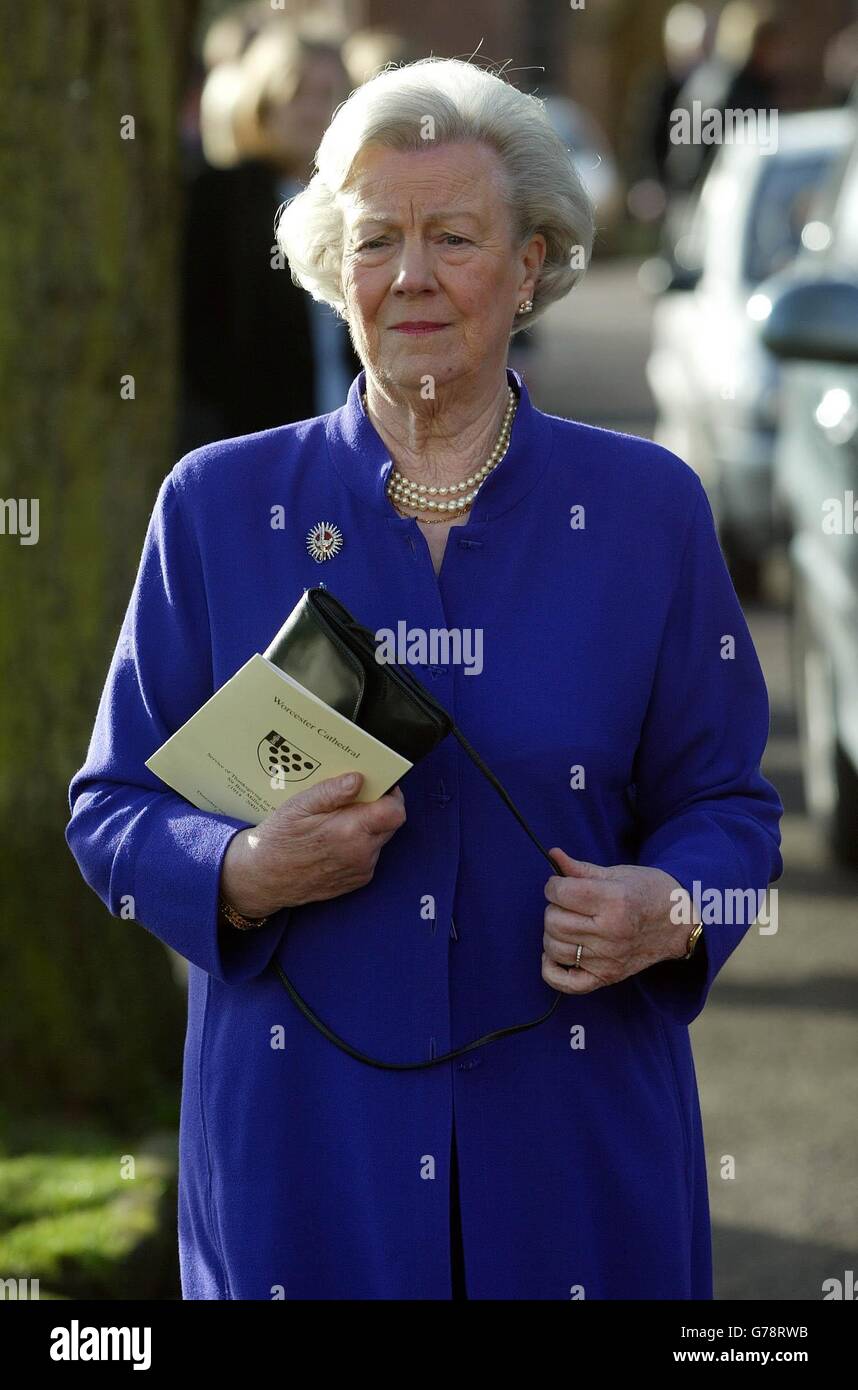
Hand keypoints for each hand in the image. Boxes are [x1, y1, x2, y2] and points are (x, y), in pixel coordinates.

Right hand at [220, 773, 406, 917]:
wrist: (263, 878)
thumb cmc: (279, 839)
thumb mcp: (300, 806)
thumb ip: (332, 792)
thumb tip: (359, 779)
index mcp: (351, 832)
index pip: (395, 811)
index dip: (392, 795)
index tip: (379, 785)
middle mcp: (361, 854)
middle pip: (390, 824)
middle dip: (377, 808)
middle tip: (353, 799)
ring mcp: (361, 870)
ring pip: (379, 839)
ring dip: (367, 827)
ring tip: (337, 821)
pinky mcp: (357, 881)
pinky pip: (369, 855)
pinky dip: (359, 844)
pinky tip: (335, 840)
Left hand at [541, 848, 693, 994]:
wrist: (680, 923)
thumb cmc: (649, 892)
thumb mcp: (618, 874)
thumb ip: (581, 869)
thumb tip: (553, 855)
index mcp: (614, 901)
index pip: (561, 893)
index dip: (554, 885)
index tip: (561, 884)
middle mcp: (611, 933)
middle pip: (554, 921)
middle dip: (554, 907)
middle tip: (568, 904)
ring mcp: (608, 959)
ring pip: (554, 948)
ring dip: (553, 933)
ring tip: (569, 924)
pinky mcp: (607, 977)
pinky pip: (565, 983)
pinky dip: (552, 969)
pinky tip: (558, 954)